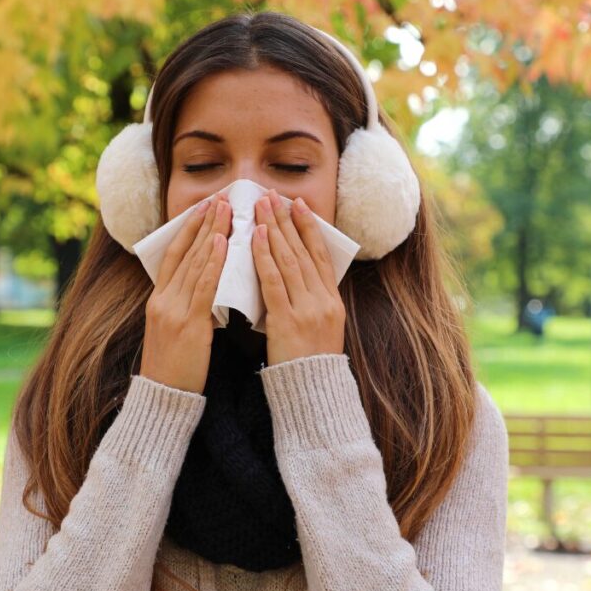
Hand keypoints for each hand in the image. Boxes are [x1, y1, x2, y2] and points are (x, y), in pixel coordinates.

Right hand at [140, 191, 231, 393]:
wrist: (164, 399)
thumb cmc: (176, 370)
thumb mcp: (177, 332)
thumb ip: (188, 307)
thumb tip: (208, 287)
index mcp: (160, 300)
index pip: (175, 255)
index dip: (189, 229)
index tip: (204, 207)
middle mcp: (163, 300)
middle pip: (184, 252)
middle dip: (203, 222)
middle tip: (220, 197)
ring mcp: (172, 310)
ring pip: (194, 263)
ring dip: (210, 233)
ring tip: (225, 209)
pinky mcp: (186, 324)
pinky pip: (201, 287)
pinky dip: (212, 262)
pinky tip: (222, 243)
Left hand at [252, 188, 345, 365]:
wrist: (312, 394)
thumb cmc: (308, 364)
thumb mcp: (319, 329)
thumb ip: (309, 302)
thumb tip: (293, 277)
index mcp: (332, 302)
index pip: (320, 255)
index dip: (309, 227)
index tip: (298, 204)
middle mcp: (323, 300)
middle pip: (304, 251)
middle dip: (287, 220)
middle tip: (273, 195)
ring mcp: (307, 309)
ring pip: (289, 260)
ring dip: (274, 229)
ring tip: (262, 206)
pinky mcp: (288, 320)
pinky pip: (274, 281)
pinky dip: (265, 256)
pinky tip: (257, 236)